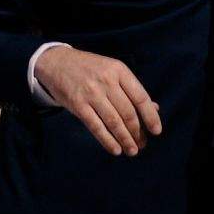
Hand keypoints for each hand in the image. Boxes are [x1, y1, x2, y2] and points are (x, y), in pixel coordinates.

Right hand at [31, 45, 160, 155]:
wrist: (56, 62)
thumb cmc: (90, 68)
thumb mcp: (112, 71)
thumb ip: (132, 89)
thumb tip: (155, 109)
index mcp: (119, 70)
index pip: (141, 97)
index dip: (150, 117)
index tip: (156, 131)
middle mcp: (106, 81)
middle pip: (128, 112)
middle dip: (137, 132)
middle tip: (142, 145)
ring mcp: (91, 93)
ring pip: (114, 122)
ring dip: (125, 139)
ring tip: (132, 150)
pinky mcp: (78, 104)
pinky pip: (96, 126)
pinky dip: (107, 140)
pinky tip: (116, 149)